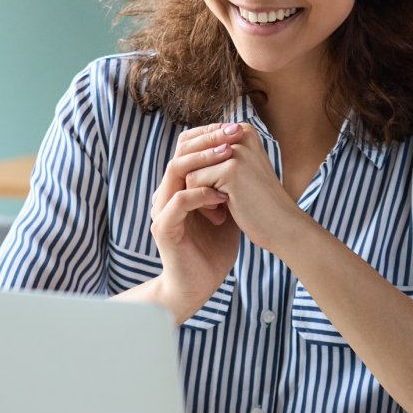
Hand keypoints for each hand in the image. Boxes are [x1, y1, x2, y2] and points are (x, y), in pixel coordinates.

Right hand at [148, 123, 243, 321]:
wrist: (198, 284)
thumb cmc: (213, 248)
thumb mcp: (226, 208)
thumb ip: (229, 183)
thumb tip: (250, 155)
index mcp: (179, 185)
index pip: (187, 147)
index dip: (210, 134)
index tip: (236, 128)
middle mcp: (166, 192)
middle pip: (180, 151)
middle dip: (208, 139)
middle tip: (233, 134)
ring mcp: (162, 209)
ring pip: (175, 170)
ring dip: (203, 160)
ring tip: (228, 157)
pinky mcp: (164, 227)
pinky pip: (179, 201)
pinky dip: (201, 194)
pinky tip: (222, 197)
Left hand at [185, 123, 305, 253]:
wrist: (282, 227)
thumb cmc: (258, 202)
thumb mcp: (237, 171)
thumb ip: (215, 155)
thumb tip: (181, 143)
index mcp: (243, 130)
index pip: (198, 144)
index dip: (200, 171)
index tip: (220, 190)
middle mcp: (240, 134)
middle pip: (191, 156)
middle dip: (198, 182)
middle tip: (216, 202)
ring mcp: (236, 151)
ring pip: (189, 169)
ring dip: (198, 193)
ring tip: (220, 206)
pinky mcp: (231, 169)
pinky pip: (193, 182)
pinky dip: (202, 203)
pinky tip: (221, 213)